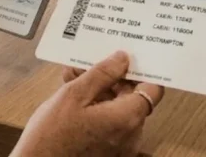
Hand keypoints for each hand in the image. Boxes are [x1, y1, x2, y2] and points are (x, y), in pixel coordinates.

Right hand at [11, 52, 163, 156]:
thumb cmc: (52, 136)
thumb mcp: (74, 94)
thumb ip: (102, 74)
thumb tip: (123, 59)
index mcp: (126, 118)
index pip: (153, 89)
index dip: (142, 71)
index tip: (128, 59)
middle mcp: (131, 135)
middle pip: (133, 98)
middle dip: (113, 80)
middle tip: (90, 66)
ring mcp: (121, 147)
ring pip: (119, 110)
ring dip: (101, 93)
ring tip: (75, 80)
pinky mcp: (110, 154)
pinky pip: (111, 125)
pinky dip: (98, 110)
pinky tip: (76, 100)